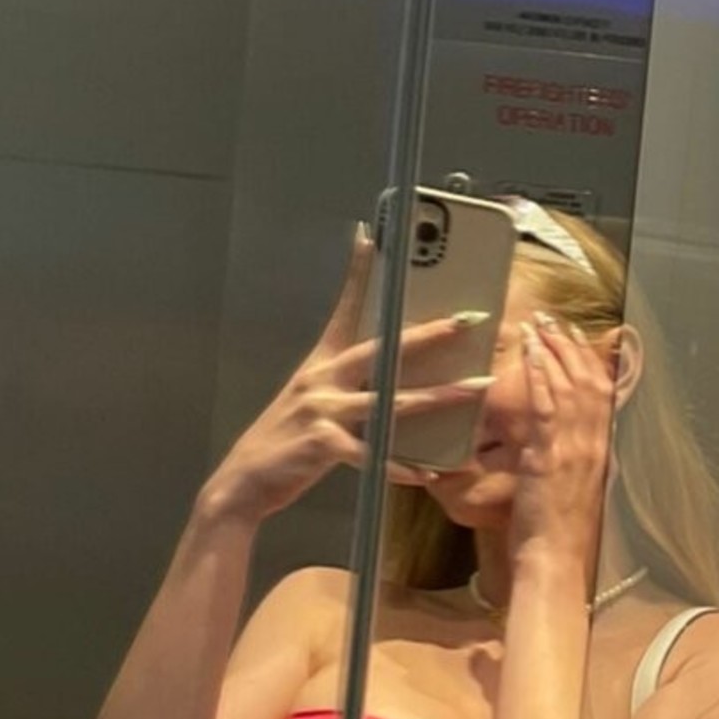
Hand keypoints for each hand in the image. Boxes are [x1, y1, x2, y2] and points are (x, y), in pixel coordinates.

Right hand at [201, 231, 490, 523]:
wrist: (245, 480)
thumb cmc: (285, 442)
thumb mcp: (309, 401)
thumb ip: (342, 385)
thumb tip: (385, 381)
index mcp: (321, 364)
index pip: (344, 310)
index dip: (357, 274)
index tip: (371, 238)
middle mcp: (322, 379)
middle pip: (383, 349)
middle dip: (430, 334)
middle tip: (467, 320)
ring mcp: (322, 409)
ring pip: (390, 401)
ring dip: (437, 397)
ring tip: (474, 389)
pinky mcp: (322, 444)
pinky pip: (371, 454)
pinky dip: (399, 466)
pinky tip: (425, 473)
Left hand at [510, 315, 616, 581]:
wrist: (554, 562)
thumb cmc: (557, 538)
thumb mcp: (570, 494)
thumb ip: (569, 466)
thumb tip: (558, 450)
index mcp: (601, 453)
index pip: (602, 395)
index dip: (590, 361)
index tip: (577, 337)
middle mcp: (594, 445)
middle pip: (589, 381)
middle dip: (571, 345)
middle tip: (553, 318)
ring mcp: (574, 449)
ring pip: (570, 385)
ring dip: (553, 350)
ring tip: (538, 323)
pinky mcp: (550, 456)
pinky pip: (546, 405)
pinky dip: (539, 374)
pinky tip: (530, 353)